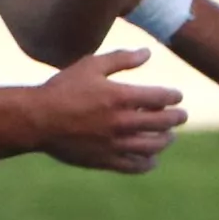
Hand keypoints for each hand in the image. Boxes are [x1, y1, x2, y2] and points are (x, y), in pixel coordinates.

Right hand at [25, 47, 183, 173]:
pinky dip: (148, 163)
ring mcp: (114, 144)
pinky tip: (151, 159)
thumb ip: (121, 59)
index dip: (174, 97)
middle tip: (181, 116)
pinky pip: (134, 166)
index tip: (176, 96)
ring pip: (153, 146)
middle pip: (163, 123)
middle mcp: (122, 122)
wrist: (37, 120)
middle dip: (177, 118)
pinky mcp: (105, 161)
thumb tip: (148, 53)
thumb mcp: (91, 65)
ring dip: (166, 140)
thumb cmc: (63, 89)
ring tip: (168, 137)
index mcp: (121, 97)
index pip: (161, 98)